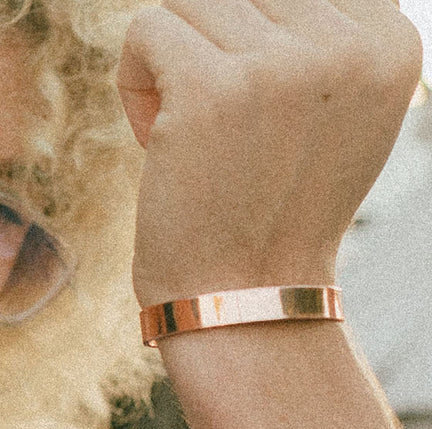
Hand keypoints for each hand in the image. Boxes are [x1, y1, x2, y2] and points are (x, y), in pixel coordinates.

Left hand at [117, 0, 420, 301]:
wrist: (243, 304)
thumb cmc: (271, 217)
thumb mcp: (330, 117)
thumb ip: (318, 41)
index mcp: (390, 45)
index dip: (257, 35)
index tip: (255, 108)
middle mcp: (347, 46)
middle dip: (211, 46)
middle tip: (215, 127)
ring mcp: (282, 64)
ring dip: (171, 62)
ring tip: (186, 132)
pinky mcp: (213, 87)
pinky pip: (146, 28)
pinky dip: (134, 82)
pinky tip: (156, 140)